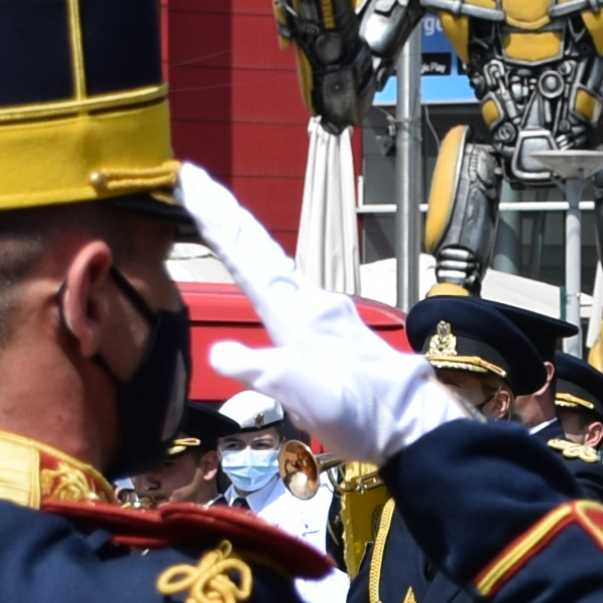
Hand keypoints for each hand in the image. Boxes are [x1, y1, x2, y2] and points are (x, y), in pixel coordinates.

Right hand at [183, 166, 453, 459]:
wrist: (412, 424)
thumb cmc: (360, 412)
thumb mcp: (304, 396)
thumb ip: (261, 371)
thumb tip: (218, 352)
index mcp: (298, 313)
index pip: (247, 256)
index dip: (216, 219)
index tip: (190, 182)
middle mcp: (311, 301)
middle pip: (259, 247)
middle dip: (225, 211)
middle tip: (195, 178)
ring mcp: (323, 311)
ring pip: (273, 258)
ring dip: (243, 230)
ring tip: (219, 208)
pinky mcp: (332, 326)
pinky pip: (287, 279)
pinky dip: (263, 258)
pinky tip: (264, 263)